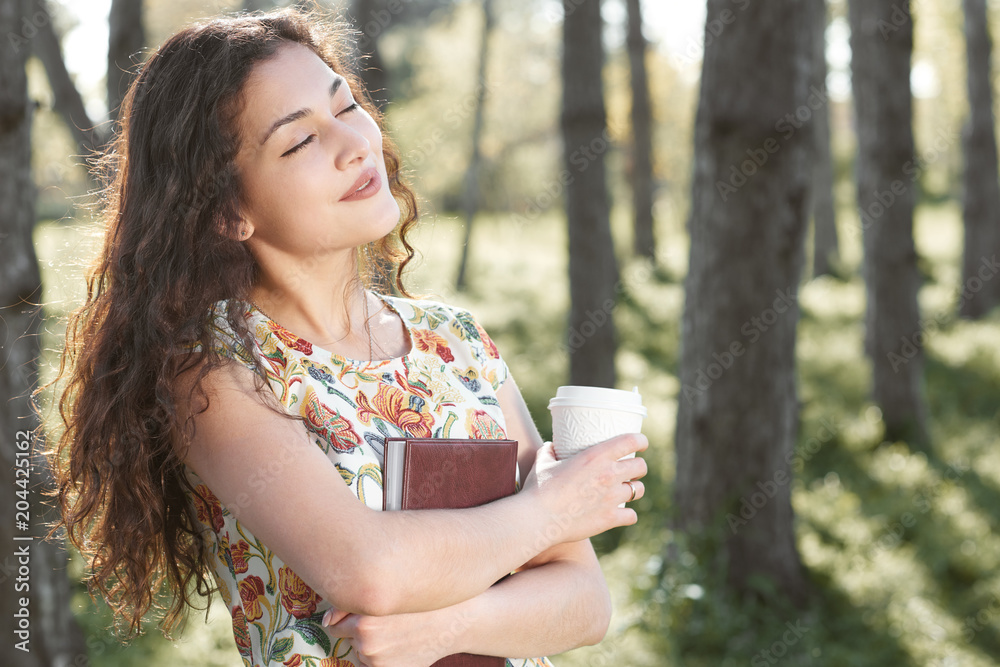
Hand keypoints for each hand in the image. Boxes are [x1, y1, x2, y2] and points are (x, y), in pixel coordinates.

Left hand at [323, 606, 471, 666]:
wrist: (449, 622)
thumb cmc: (418, 602)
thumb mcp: (386, 596)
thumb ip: (350, 604)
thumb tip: (326, 621)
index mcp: (364, 623)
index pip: (334, 624)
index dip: (344, 618)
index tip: (354, 615)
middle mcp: (367, 645)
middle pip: (348, 637)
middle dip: (359, 629)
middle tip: (385, 620)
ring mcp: (377, 661)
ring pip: (361, 650)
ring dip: (370, 643)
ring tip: (396, 631)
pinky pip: (372, 662)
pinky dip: (380, 656)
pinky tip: (398, 645)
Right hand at [521, 434, 647, 545]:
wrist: (537, 518)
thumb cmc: (538, 488)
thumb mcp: (543, 463)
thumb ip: (549, 451)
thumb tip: (550, 446)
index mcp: (596, 456)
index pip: (631, 441)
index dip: (641, 441)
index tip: (641, 444)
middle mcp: (609, 474)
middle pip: (641, 467)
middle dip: (638, 467)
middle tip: (631, 470)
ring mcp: (612, 498)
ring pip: (639, 490)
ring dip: (635, 489)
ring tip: (628, 490)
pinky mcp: (610, 518)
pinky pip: (631, 516)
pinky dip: (628, 515)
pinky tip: (622, 514)